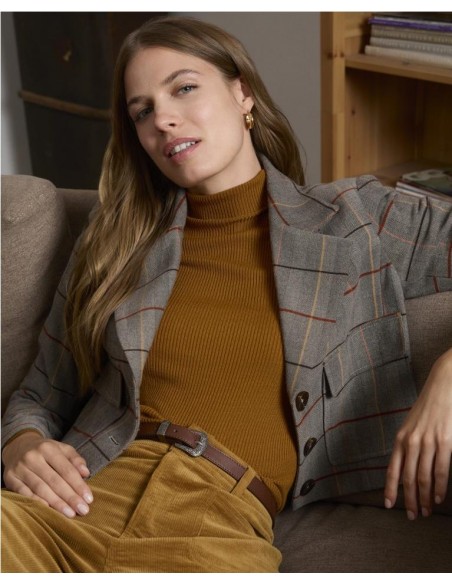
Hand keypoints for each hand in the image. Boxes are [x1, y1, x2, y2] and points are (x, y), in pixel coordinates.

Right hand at [2, 431, 92, 517]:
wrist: (19, 447)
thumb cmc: (46, 451)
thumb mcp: (62, 449)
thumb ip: (75, 460)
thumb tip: (86, 473)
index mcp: (49, 448)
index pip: (67, 469)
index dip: (78, 485)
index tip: (89, 499)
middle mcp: (33, 457)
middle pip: (54, 480)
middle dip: (70, 497)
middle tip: (83, 510)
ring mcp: (20, 468)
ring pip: (40, 488)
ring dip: (56, 503)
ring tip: (69, 513)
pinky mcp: (10, 479)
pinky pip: (24, 493)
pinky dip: (36, 502)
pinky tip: (48, 511)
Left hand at [385, 348, 451, 518]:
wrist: (443, 386)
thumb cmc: (427, 408)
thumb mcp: (411, 426)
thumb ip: (408, 445)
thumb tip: (407, 468)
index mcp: (401, 438)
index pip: (393, 469)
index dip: (390, 489)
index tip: (389, 505)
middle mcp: (411, 442)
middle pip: (408, 478)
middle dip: (409, 499)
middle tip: (412, 515)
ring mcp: (428, 442)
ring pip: (424, 478)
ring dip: (424, 498)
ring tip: (425, 511)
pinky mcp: (444, 441)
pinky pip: (441, 470)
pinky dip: (439, 487)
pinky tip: (438, 498)